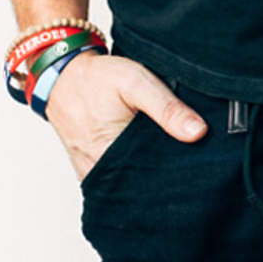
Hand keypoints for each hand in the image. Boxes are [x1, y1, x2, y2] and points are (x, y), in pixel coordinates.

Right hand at [43, 51, 208, 181]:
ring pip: (129, 183)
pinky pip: (116, 178)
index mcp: (110, 157)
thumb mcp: (136, 82)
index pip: (153, 181)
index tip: (196, 167)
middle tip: (187, 161)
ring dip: (148, 174)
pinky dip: (132, 170)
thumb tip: (198, 132)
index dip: (176, 175)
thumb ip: (167, 108)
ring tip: (168, 159)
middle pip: (142, 186)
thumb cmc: (97, 78)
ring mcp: (93, 173)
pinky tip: (147, 158)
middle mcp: (99, 172)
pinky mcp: (91, 169)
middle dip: (165, 176)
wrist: (63, 75)